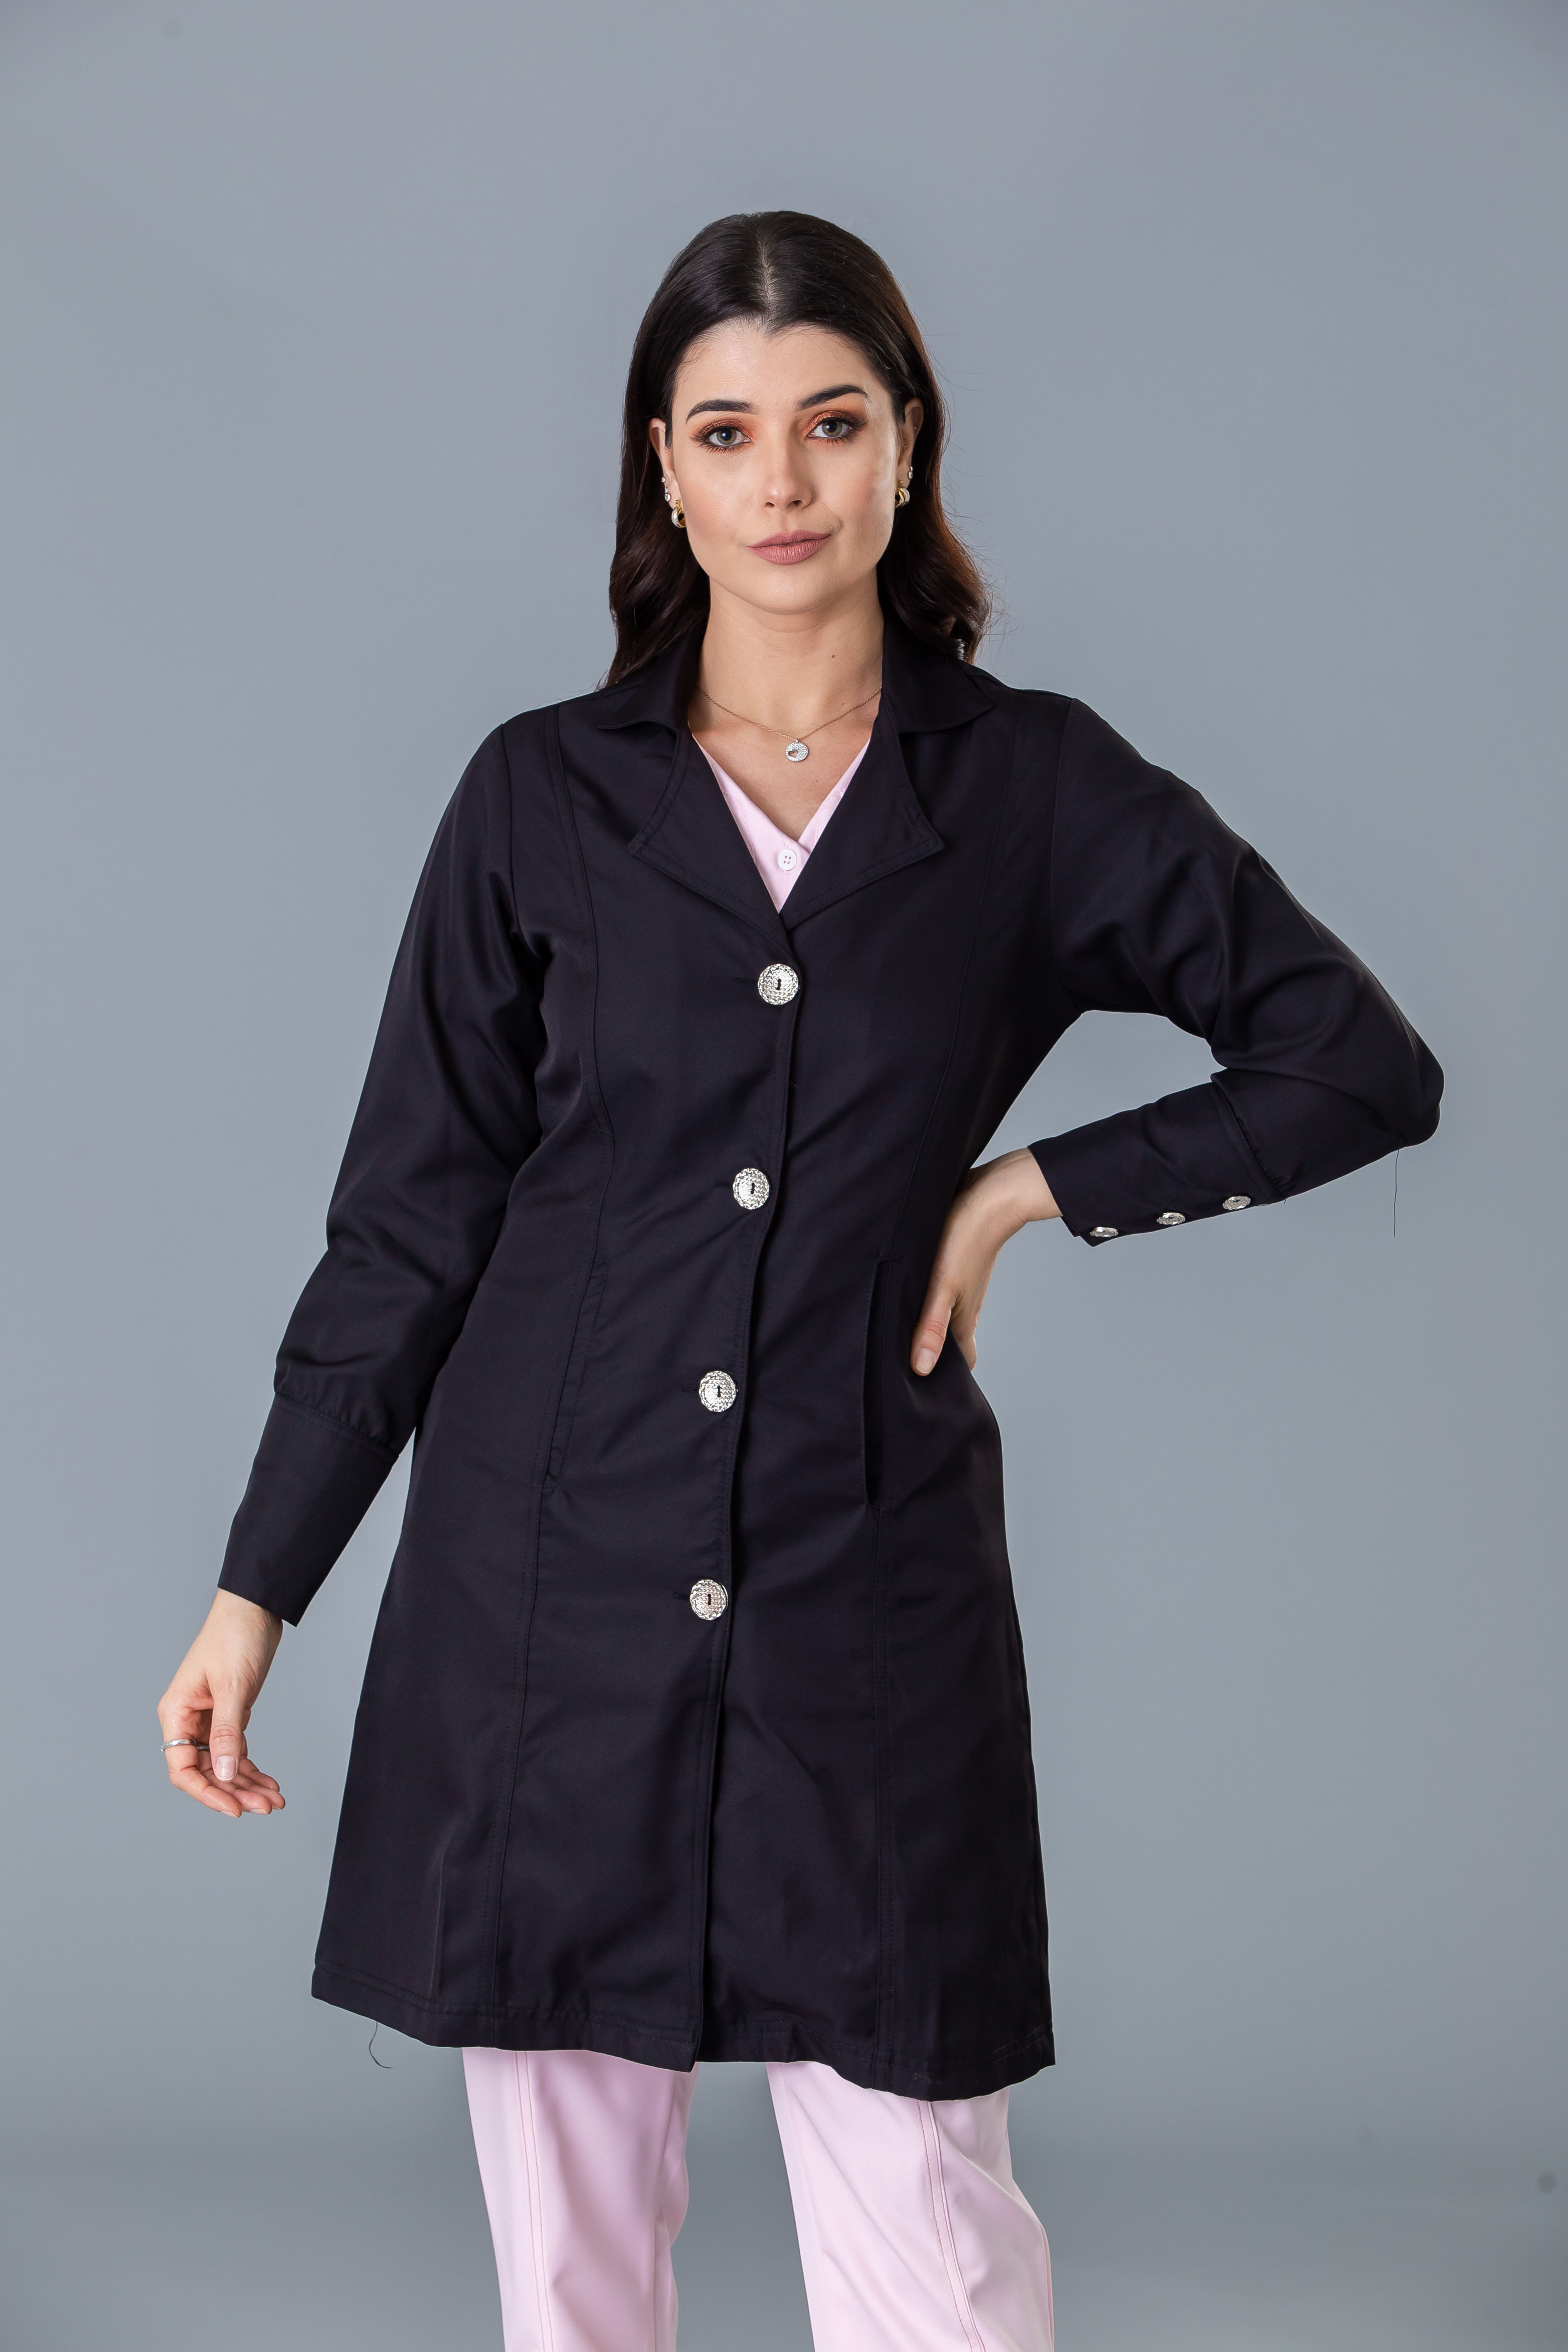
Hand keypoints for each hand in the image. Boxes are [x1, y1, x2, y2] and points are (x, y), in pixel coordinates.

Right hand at [157, 1589, 285, 1818]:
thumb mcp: (232, 1686)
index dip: (206, 1793)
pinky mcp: (229, 1714)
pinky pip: (236, 1751)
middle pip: (205, 1771)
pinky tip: (270, 1783)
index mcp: (177, 1712)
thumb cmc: (234, 1637)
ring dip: (246, 1785)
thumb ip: (227, 1732)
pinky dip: (252, 1768)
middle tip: (265, 1807)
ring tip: (274, 1801)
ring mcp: (209, 1719)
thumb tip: (225, 1774)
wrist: (255, 1609)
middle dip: (234, 1792)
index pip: (182, 1768)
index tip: (233, 1809)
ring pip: (223, 1764)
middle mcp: (188, 1720)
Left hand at [912, 1149, 1058, 1375]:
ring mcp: (961, 1287)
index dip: (945, 1378)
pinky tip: (910, 1293)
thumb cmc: (965, 1239)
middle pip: (951, 1342)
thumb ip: (931, 1327)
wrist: (989, 1194)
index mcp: (963, 1321)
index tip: (925, 1389)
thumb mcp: (943, 1287)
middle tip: (902, 1363)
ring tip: (899, 1332)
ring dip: (928, 1326)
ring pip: (946, 1316)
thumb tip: (922, 1369)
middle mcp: (964, 1307)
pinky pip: (942, 1293)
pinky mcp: (955, 1267)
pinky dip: (928, 1301)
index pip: (960, 1362)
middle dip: (933, 1354)